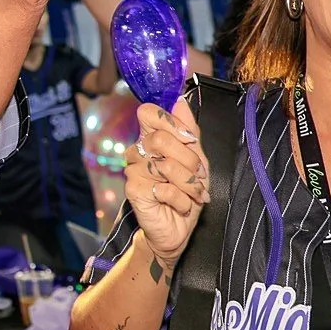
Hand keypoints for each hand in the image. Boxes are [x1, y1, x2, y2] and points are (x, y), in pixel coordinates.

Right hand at [125, 102, 208, 265]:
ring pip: (166, 165)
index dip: (170, 121)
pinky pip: (164, 188)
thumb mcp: (197, 159)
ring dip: (189, 184)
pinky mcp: (133, 190)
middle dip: (189, 160)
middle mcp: (138, 151)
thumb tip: (180, 101)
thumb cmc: (187, 193)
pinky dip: (181, 199)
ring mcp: (133, 170)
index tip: (189, 138)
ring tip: (192, 194)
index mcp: (151, 139)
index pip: (148, 112)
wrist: (180, 228)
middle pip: (160, 138)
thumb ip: (188, 130)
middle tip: (197, 175)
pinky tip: (180, 205)